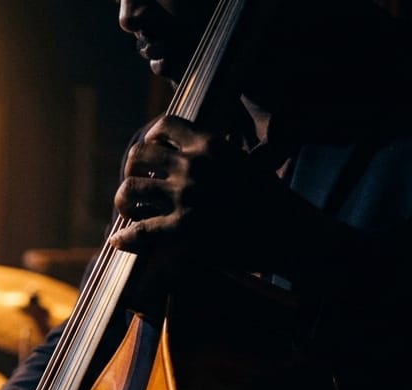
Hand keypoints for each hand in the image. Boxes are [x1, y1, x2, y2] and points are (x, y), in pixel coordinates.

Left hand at [107, 115, 297, 276]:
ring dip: (123, 201)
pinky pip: (139, 232)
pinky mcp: (183, 230)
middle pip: (137, 156)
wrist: (292, 232)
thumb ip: (215, 156)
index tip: (150, 155)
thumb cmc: (272, 201)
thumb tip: (188, 155)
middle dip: (131, 170)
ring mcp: (186, 197)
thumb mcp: (245, 162)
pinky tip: (119, 241)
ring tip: (129, 211)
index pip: (164, 126)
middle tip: (137, 185)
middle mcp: (194, 165)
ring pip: (129, 190)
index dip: (150, 139)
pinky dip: (125, 238)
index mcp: (211, 144)